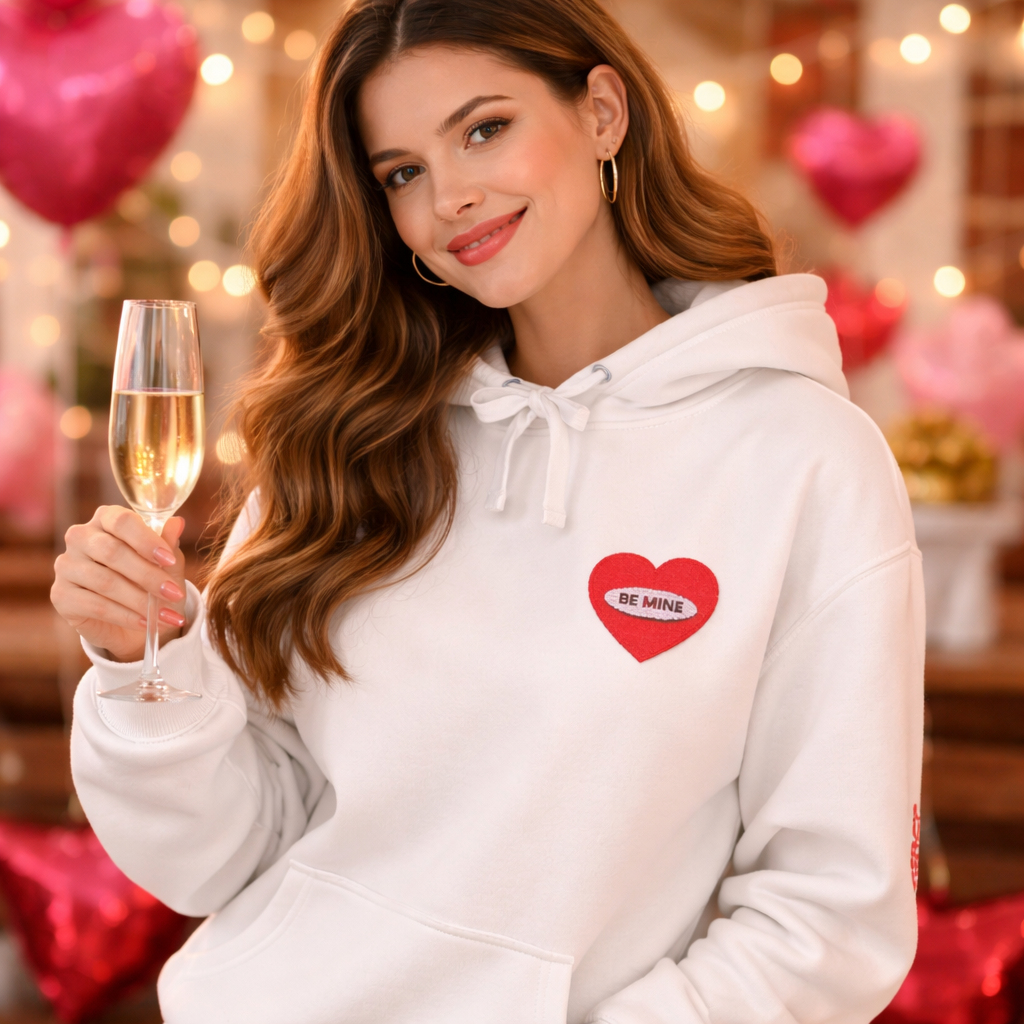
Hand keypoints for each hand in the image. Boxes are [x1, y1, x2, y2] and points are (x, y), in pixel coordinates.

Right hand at [51, 507, 187, 662]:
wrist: (134, 623)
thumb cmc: (150, 582)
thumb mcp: (166, 564)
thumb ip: (168, 543)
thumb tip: (177, 522)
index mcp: (106, 519)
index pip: (122, 521)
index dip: (147, 540)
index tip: (170, 560)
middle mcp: (80, 537)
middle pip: (112, 552)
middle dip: (148, 576)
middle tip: (175, 593)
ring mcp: (66, 566)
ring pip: (105, 581)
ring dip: (140, 601)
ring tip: (166, 615)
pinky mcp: (61, 596)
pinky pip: (96, 606)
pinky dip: (125, 616)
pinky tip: (145, 623)